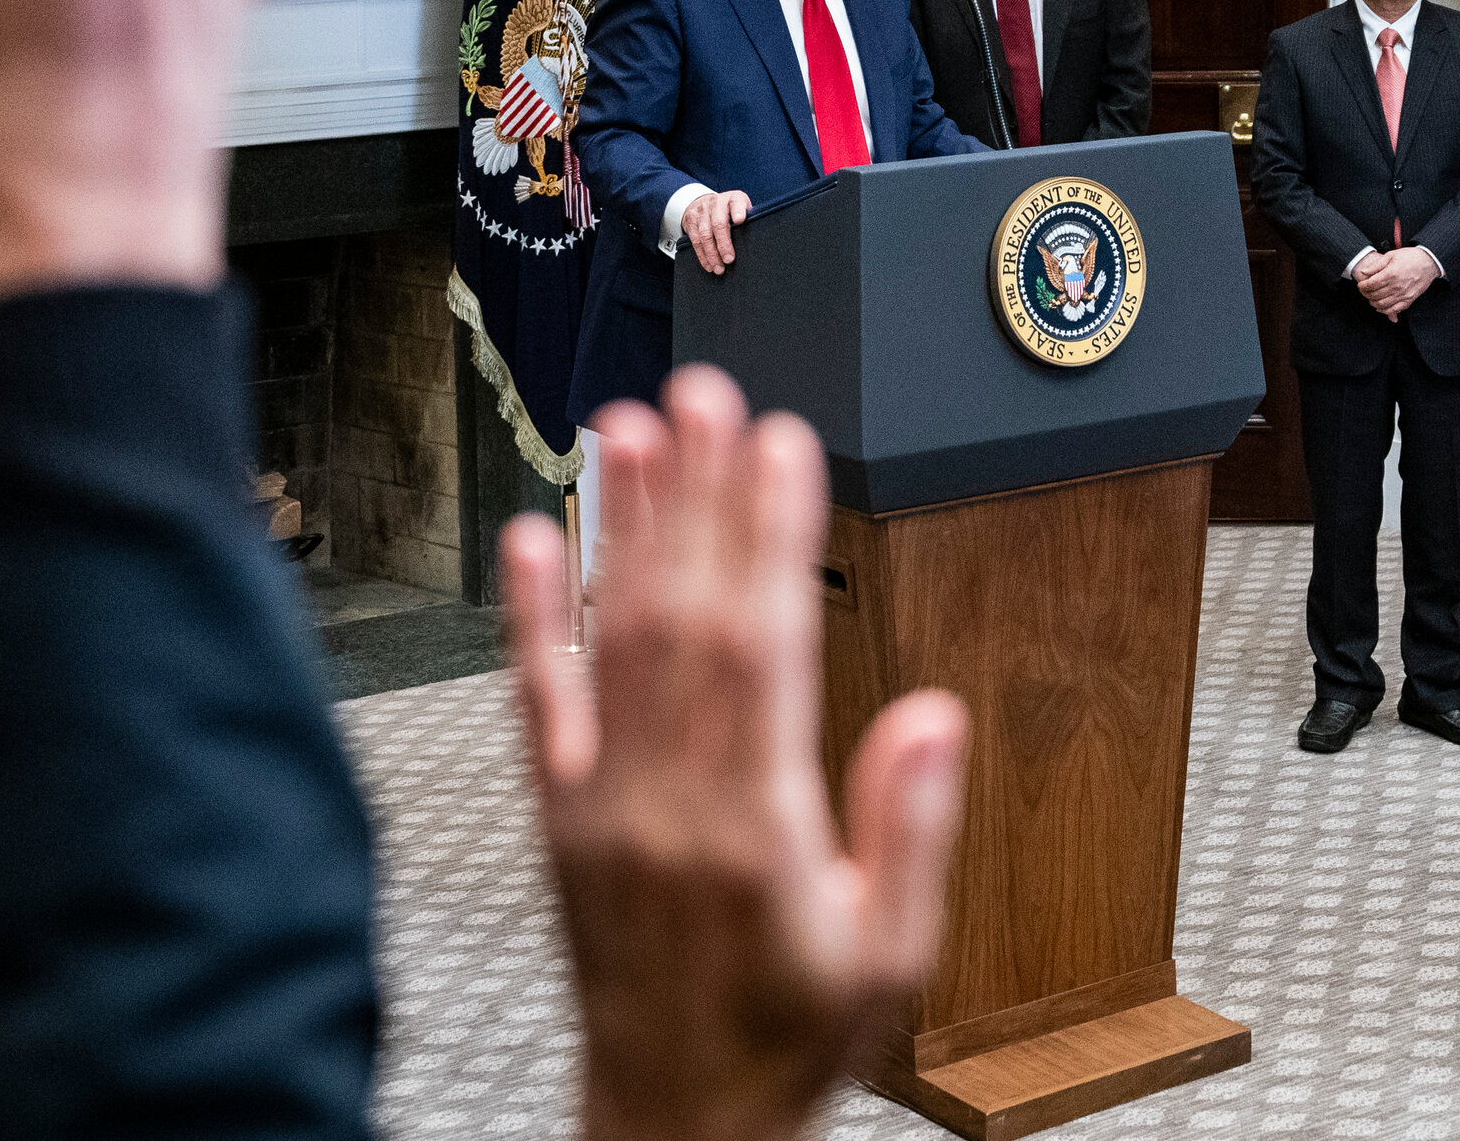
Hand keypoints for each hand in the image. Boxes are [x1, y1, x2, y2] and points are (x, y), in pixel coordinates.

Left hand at [503, 369, 967, 1140]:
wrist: (671, 1126)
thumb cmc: (783, 1044)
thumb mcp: (888, 958)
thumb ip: (907, 831)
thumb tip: (928, 715)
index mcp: (753, 830)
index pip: (761, 647)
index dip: (771, 535)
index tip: (784, 446)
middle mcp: (664, 803)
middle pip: (680, 615)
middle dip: (697, 495)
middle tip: (708, 392)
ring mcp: (599, 805)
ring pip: (610, 640)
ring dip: (621, 525)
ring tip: (629, 426)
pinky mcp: (556, 819)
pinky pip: (536, 703)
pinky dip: (531, 616)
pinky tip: (532, 537)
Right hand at [684, 190, 754, 275]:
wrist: (703, 202)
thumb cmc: (728, 209)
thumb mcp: (740, 207)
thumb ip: (747, 218)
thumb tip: (757, 239)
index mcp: (733, 199)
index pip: (736, 202)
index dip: (738, 211)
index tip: (740, 220)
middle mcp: (716, 203)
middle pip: (718, 223)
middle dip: (724, 244)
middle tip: (729, 260)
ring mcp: (702, 212)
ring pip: (705, 234)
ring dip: (712, 254)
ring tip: (719, 268)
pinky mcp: (691, 222)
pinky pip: (695, 240)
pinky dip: (702, 255)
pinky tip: (709, 265)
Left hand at [1353, 246, 1436, 320]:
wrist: (1429, 261)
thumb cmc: (1410, 257)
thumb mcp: (1391, 255)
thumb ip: (1376, 265)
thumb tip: (1363, 272)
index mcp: (1390, 274)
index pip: (1370, 285)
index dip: (1362, 286)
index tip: (1360, 284)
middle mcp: (1396, 286)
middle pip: (1375, 295)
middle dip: (1366, 294)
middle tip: (1364, 291)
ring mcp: (1404, 294)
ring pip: (1382, 305)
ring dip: (1373, 303)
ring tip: (1371, 298)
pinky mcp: (1410, 299)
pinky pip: (1395, 309)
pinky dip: (1385, 310)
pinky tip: (1380, 307)